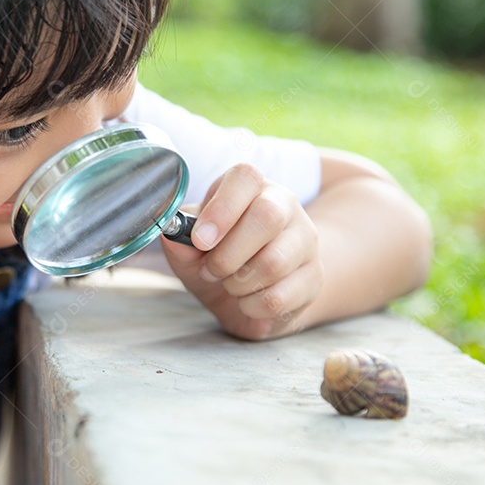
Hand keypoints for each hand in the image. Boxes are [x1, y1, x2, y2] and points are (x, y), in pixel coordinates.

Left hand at [159, 164, 322, 339]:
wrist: (256, 292)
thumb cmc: (221, 259)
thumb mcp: (193, 249)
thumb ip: (180, 241)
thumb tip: (171, 235)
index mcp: (252, 188)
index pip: (246, 178)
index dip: (221, 208)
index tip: (199, 240)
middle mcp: (285, 207)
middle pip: (267, 217)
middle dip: (227, 254)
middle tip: (210, 270)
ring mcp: (305, 242)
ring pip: (274, 262)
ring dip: (238, 284)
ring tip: (230, 284)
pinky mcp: (313, 278)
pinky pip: (279, 297)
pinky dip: (251, 306)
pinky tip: (247, 301)